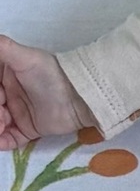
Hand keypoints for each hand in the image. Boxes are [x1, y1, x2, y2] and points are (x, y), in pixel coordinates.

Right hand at [0, 35, 97, 149]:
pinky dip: (1, 142)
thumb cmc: (52, 75)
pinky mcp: (28, 129)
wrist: (80, 99)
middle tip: (2, 116)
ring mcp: (17, 113)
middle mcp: (7, 94)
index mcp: (3, 75)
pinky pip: (9, 139)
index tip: (0, 98)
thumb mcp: (25, 58)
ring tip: (3, 125)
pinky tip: (0, 142)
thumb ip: (2, 47)